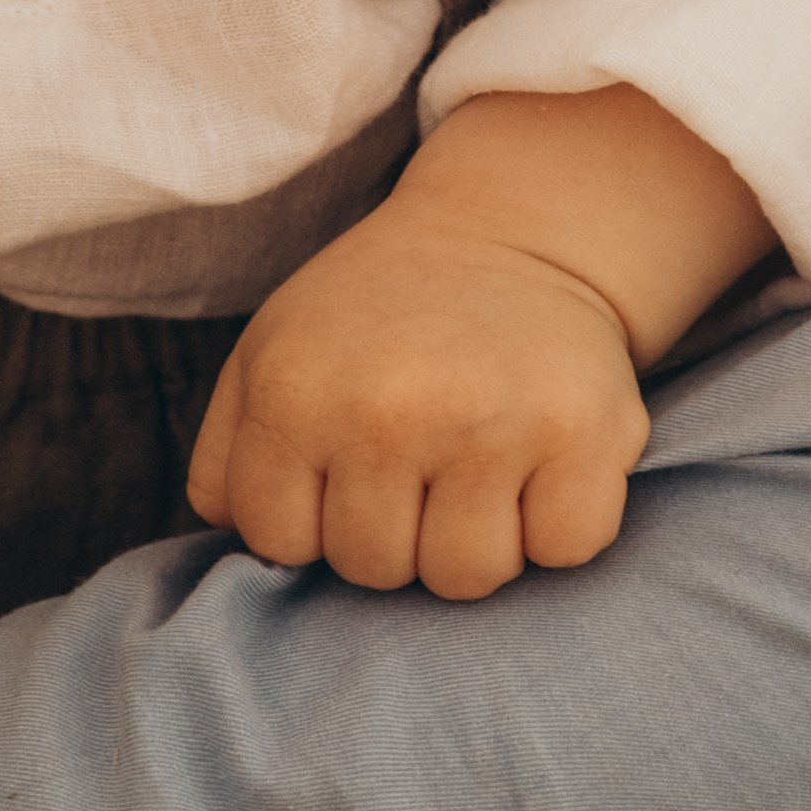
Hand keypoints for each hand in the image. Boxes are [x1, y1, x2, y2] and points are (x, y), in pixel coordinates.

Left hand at [184, 85, 773, 599]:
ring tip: (476, 462)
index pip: (278, 544)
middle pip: (373, 570)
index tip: (343, 472)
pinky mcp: (583, 435)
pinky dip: (558, 523)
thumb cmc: (377, 314)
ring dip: (475, 538)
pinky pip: (563, 551)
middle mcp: (386, 411)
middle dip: (395, 531)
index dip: (312, 522)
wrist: (506, 233)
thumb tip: (227, 534)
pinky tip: (539, 459)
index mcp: (293, 392)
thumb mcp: (274, 352)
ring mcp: (488, 425)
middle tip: (420, 457)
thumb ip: (228, 450)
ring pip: (465, 577)